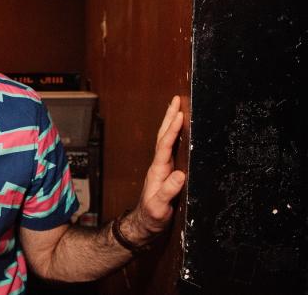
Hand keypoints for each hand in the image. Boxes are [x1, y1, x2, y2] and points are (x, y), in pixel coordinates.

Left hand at [124, 96, 185, 244]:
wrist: (143, 225)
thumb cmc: (151, 216)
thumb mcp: (159, 206)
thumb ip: (168, 191)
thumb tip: (180, 174)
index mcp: (158, 171)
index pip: (165, 145)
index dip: (172, 129)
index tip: (179, 114)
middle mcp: (158, 166)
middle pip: (163, 136)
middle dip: (169, 117)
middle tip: (176, 99)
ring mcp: (161, 168)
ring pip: (165, 141)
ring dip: (170, 123)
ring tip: (176, 108)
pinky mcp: (165, 173)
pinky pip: (170, 149)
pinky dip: (174, 136)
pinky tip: (179, 132)